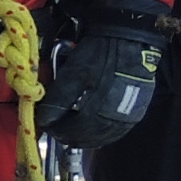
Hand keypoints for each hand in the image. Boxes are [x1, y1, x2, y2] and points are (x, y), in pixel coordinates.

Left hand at [36, 0, 172, 152]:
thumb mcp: (73, 73)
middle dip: (69, 136)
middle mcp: (113, 116)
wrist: (129, 40)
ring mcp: (127, 117)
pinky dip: (102, 136)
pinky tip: (93, 132)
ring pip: (102, 138)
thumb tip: (44, 121)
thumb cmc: (98, 54)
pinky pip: (116, 133)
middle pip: (87, 137)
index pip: (71, 129)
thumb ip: (58, 99)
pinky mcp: (136, 113)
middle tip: (56, 132)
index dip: (56, 130)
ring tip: (72, 135)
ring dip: (85, 139)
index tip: (47, 127)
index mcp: (97, 106)